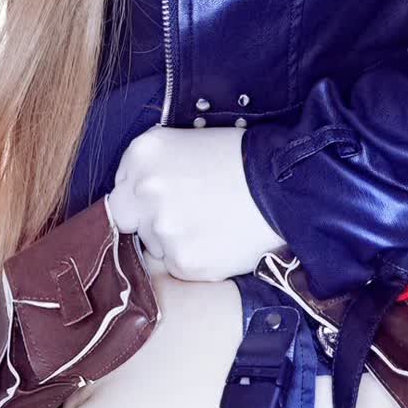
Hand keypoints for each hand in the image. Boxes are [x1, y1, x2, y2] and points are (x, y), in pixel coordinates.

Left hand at [106, 124, 287, 281]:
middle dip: (149, 219)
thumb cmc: (244, 160)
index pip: (121, 186)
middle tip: (188, 213)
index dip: (143, 195)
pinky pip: (177, 266)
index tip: (168, 196)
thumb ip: (156, 167)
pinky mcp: (183, 261)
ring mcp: (162, 229)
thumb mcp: (190, 142)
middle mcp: (144, 190)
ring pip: (154, 245)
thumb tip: (137, 193)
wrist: (286, 186)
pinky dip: (195, 257)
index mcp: (143, 153)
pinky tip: (220, 240)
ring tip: (212, 223)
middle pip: (128, 218)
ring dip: (174, 239)